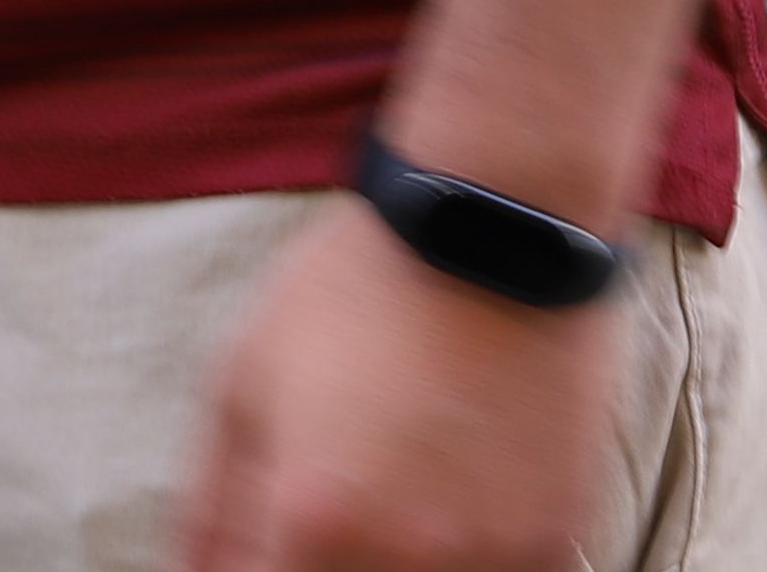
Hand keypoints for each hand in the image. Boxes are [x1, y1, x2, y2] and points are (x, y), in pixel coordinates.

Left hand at [178, 198, 622, 571]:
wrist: (491, 230)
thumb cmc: (356, 291)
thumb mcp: (245, 378)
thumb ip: (212, 502)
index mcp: (312, 522)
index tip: (259, 543)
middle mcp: (408, 557)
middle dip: (314, 563)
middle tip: (325, 508)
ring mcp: (490, 555)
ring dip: (392, 562)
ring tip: (391, 487)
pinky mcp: (554, 538)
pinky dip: (462, 558)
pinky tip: (449, 494)